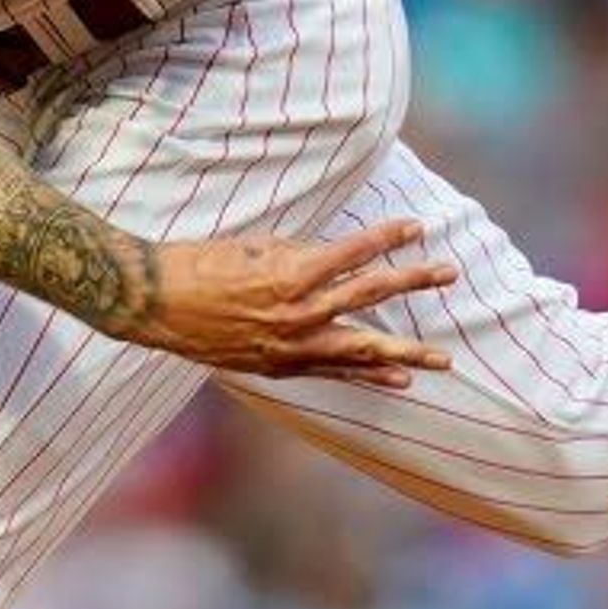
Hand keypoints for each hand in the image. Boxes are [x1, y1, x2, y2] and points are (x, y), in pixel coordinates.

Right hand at [129, 219, 455, 389]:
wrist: (158, 304)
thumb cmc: (203, 264)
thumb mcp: (258, 246)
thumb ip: (303, 255)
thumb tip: (339, 260)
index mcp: (291, 273)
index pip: (355, 252)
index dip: (389, 238)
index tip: (419, 227)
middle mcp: (298, 312)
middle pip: (369, 295)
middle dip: (413, 282)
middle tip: (450, 273)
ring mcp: (291, 345)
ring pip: (361, 349)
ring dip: (406, 353)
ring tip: (443, 359)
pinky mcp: (281, 366)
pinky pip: (334, 372)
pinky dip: (368, 376)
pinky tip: (400, 381)